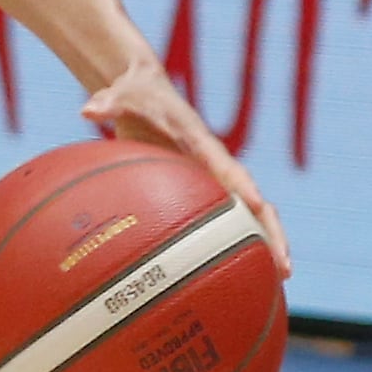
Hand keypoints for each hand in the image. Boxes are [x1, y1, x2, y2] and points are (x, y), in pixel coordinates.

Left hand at [80, 56, 289, 274]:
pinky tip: (234, 272)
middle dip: (271, 230)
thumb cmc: (135, 94)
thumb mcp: (121, 94)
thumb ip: (108, 102)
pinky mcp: (205, 185)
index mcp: (200, 141)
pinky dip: (233, 241)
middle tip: (283, 267)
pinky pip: (223, 216)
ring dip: (264, 243)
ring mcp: (214, 176)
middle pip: (254, 200)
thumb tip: (88, 109)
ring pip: (248, 214)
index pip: (226, 166)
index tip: (256, 206)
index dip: (242, 185)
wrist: (146, 89)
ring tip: (278, 282)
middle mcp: (216, 162)